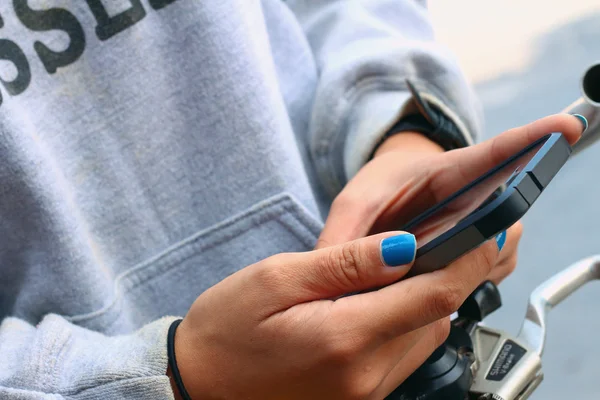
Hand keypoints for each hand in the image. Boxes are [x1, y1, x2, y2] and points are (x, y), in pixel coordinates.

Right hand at [171, 229, 503, 399]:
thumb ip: (345, 264)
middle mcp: (364, 375)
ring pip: (425, 337)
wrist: (200, 384)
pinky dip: (407, 323)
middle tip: (449, 236)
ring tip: (412, 264)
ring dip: (428, 299)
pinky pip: (403, 357)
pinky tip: (386, 301)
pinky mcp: (358, 398)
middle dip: (451, 275)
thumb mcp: (276, 278)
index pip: (433, 294)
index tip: (484, 228)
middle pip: (437, 317)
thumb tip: (403, 246)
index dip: (466, 258)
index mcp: (344, 337)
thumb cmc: (226, 329)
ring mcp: (364, 393)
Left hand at [317, 114, 584, 283]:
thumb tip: (332, 269)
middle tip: (425, 250)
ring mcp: (488, 228)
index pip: (496, 154)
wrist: (393, 195)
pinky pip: (481, 277)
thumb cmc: (383, 187)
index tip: (564, 127)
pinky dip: (455, 283)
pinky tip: (426, 275)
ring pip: (494, 257)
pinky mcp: (484, 256)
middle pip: (504, 221)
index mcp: (452, 172)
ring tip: (418, 259)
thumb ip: (345, 234)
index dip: (530, 141)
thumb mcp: (356, 202)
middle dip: (470, 243)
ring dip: (458, 269)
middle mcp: (482, 199)